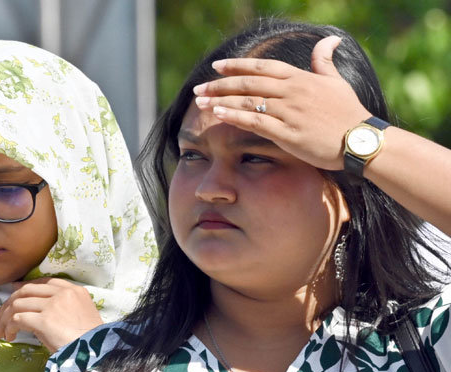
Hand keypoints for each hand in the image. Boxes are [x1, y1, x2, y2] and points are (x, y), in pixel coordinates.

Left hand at [0, 278, 103, 351]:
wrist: (96, 355)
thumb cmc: (90, 342)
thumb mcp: (81, 317)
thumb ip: (64, 308)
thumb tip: (38, 313)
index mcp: (75, 290)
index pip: (44, 283)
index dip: (26, 286)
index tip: (13, 291)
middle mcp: (63, 293)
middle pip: (27, 290)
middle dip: (9, 302)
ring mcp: (53, 305)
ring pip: (18, 304)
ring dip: (6, 318)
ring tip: (1, 331)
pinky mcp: (44, 320)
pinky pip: (18, 319)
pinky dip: (10, 327)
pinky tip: (10, 337)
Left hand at [191, 35, 371, 170]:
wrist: (361, 140)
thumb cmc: (349, 112)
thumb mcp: (337, 82)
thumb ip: (324, 62)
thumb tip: (329, 39)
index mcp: (301, 78)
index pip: (262, 66)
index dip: (238, 65)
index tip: (217, 66)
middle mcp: (293, 91)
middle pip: (249, 83)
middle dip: (221, 84)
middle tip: (200, 88)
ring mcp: (289, 111)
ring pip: (248, 101)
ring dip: (222, 100)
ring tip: (201, 102)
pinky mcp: (288, 133)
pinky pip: (255, 121)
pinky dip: (235, 116)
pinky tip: (218, 114)